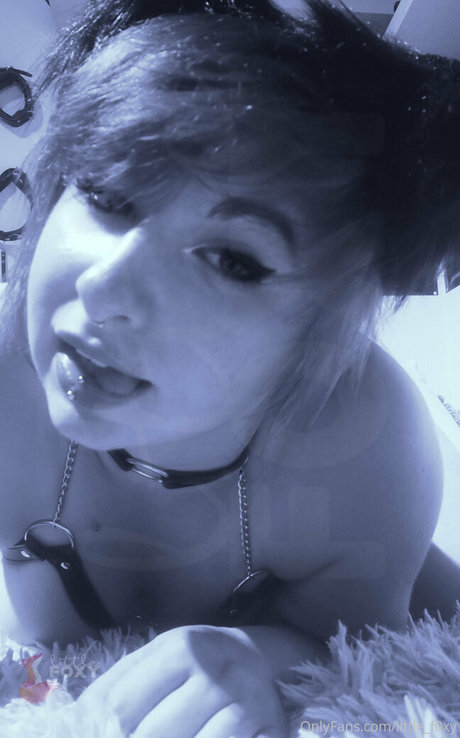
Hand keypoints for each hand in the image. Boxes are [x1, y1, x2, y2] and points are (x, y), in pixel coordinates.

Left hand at [77, 624, 287, 736]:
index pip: (122, 706)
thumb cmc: (196, 659)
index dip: (104, 732)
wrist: (256, 656)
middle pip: (151, 736)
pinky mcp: (267, 730)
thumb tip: (75, 721)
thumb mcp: (156, 655)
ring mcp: (243, 704)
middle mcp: (214, 674)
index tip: (104, 735)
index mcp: (179, 649)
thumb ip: (116, 683)